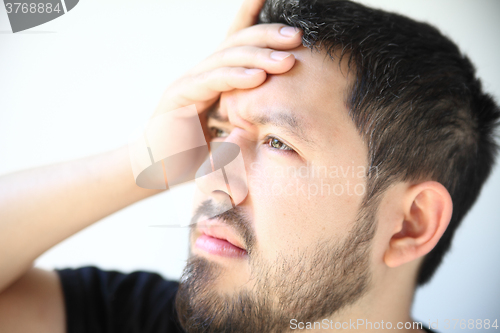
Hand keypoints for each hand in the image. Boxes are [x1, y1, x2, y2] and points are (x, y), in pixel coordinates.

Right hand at [132, 1, 301, 188]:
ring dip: (258, 56)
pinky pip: (211, 81)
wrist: (158, 172)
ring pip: (226, 57)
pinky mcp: (179, 95)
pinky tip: (257, 77)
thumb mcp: (233, 139)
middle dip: (268, 36)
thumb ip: (250, 128)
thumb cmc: (197, 155)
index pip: (239, 44)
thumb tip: (279, 127)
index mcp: (218, 78)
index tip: (287, 14)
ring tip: (286, 60)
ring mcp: (191, 82)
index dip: (256, 21)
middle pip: (237, 42)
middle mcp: (204, 74)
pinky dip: (235, 77)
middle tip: (298, 37)